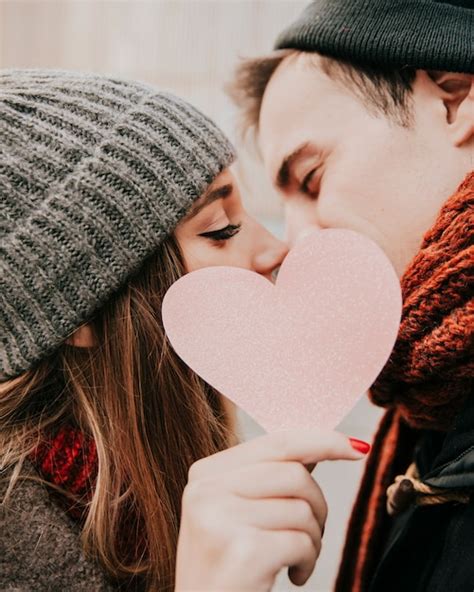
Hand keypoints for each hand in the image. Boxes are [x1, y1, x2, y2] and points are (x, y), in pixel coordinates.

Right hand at [175, 428, 368, 590]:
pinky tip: (292, 574)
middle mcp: (206, 490)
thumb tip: (318, 446)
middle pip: (295, 474)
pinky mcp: (242, 551)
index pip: (277, 442)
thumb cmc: (230, 568)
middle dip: (318, 506)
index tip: (357, 447)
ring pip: (302, 509)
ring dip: (313, 540)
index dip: (323, 441)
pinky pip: (301, 541)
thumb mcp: (238, 512)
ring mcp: (220, 519)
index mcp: (206, 473)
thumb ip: (270, 477)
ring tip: (295, 560)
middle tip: (312, 533)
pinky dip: (308, 562)